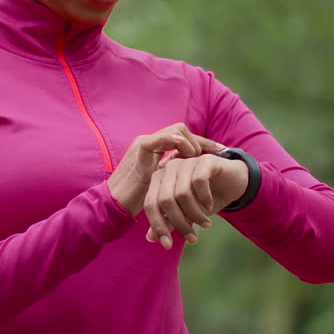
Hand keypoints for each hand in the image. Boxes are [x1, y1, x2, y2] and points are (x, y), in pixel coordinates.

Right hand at [106, 123, 223, 217]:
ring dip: (191, 143)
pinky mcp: (140, 150)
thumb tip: (189, 180)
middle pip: (182, 129)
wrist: (113, 203)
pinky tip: (186, 148)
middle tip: (216, 153)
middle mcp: (150, 142)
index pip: (182, 138)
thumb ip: (170, 177)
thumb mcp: (158, 184)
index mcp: (154, 149)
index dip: (202, 143)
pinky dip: (173, 140)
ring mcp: (145, 144)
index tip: (220, 150)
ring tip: (197, 160)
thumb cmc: (134, 198)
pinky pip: (159, 139)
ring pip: (175, 130)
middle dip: (201, 140)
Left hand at [143, 154, 248, 249]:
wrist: (233, 183)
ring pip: (183, 194)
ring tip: (205, 223)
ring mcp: (187, 161)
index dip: (157, 226)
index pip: (150, 204)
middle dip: (179, 223)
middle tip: (192, 237)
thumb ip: (167, 221)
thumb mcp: (185, 213)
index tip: (167, 245)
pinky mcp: (205, 160)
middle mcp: (170, 167)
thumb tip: (150, 238)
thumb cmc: (204, 198)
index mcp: (159, 179)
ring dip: (195, 214)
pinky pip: (199, 182)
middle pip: (166, 200)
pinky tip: (210, 205)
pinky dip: (205, 199)